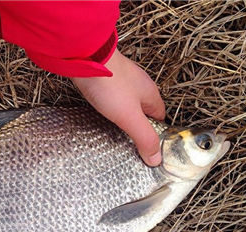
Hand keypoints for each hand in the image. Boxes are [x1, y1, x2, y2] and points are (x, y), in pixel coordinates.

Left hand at [72, 49, 165, 165]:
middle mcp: (140, 84)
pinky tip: (100, 110)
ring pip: (127, 102)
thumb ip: (144, 137)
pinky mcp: (106, 77)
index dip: (154, 133)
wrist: (86, 57)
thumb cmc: (110, 85)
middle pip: (143, 110)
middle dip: (137, 125)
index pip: (160, 118)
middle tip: (126, 141)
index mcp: (151, 94)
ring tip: (111, 129)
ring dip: (121, 114)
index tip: (145, 147)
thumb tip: (157, 159)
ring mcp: (122, 79)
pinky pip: (111, 95)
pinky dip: (108, 105)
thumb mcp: (130, 117)